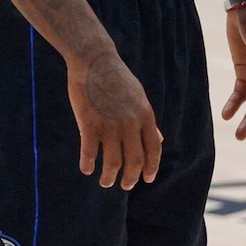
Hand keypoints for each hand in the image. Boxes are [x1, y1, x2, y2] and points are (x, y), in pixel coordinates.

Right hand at [71, 52, 161, 186]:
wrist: (94, 60)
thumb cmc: (116, 78)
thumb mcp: (139, 98)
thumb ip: (148, 120)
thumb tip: (159, 139)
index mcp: (145, 116)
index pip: (154, 149)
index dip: (151, 167)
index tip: (147, 179)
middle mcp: (130, 123)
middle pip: (134, 161)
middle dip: (131, 178)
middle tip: (125, 186)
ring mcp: (110, 125)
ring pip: (113, 162)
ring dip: (109, 177)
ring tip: (106, 182)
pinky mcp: (90, 124)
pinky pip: (90, 153)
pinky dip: (88, 165)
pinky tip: (86, 169)